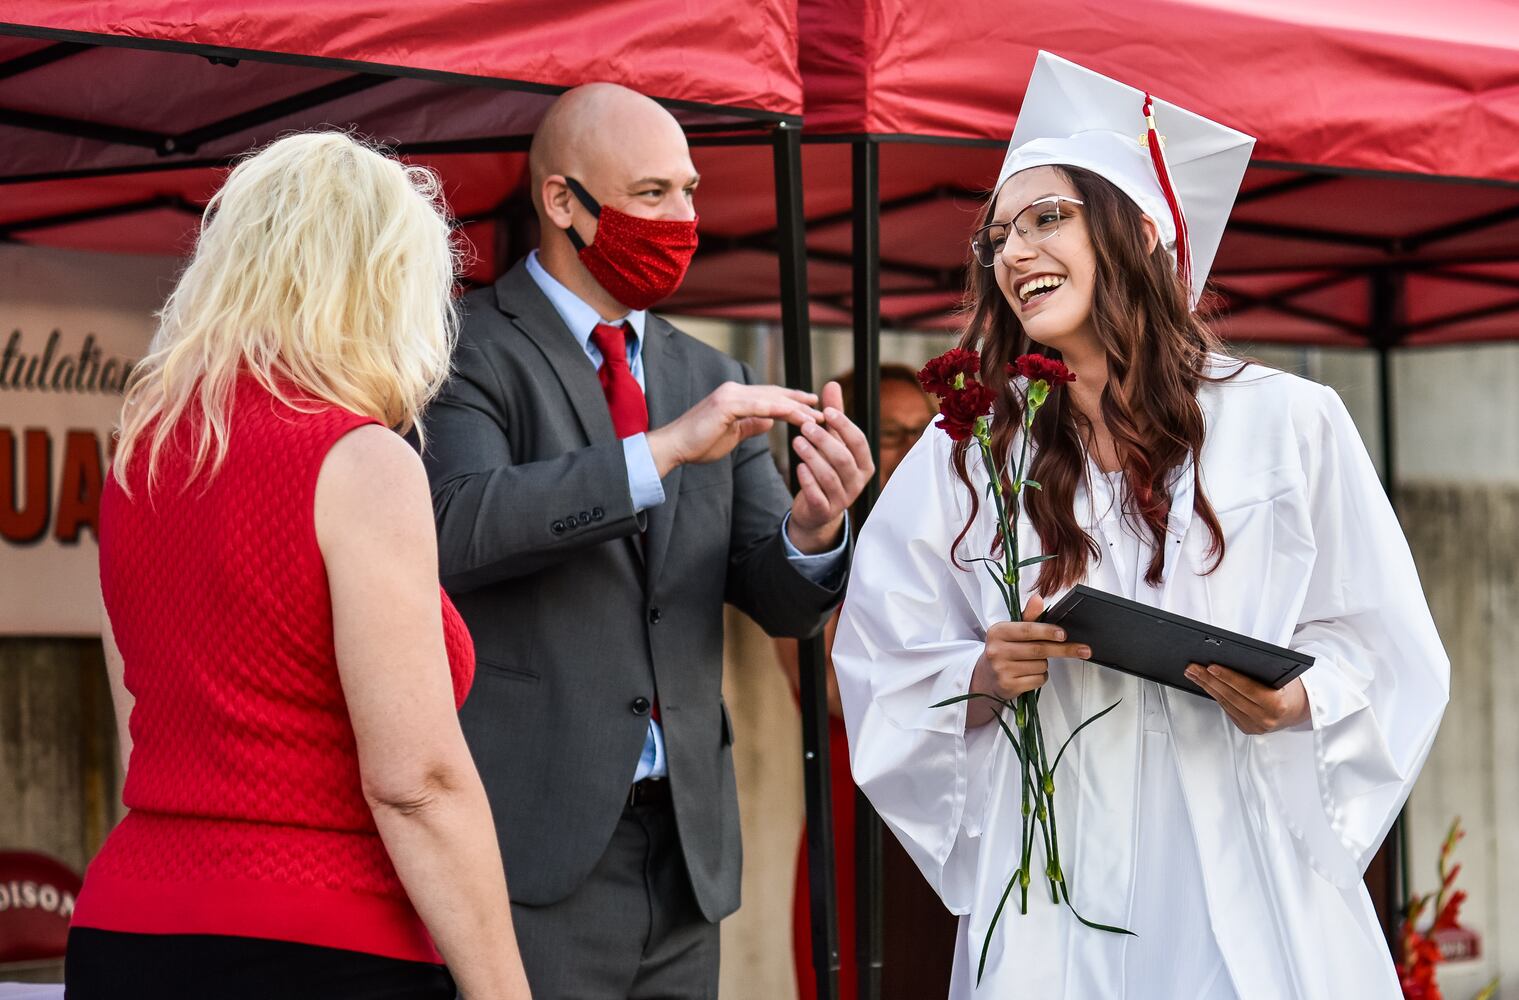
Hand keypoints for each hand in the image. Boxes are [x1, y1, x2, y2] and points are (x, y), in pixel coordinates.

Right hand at [647, 382, 821, 477]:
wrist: (674, 447)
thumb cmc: (699, 444)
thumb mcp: (732, 435)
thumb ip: (751, 425)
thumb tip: (769, 421)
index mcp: (735, 396)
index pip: (770, 396)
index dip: (792, 400)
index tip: (812, 406)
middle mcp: (734, 390)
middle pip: (774, 394)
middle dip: (800, 401)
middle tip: (823, 409)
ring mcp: (730, 395)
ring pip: (771, 399)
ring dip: (796, 407)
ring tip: (816, 416)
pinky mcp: (727, 404)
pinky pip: (760, 407)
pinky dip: (780, 410)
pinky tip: (797, 416)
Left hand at [786, 381, 874, 553]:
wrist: (817, 511)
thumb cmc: (827, 469)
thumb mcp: (833, 442)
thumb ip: (834, 416)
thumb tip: (832, 383)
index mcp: (864, 463)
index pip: (858, 441)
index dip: (843, 425)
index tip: (827, 411)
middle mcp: (857, 482)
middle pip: (843, 458)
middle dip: (824, 440)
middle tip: (805, 425)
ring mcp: (842, 498)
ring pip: (829, 476)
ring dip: (812, 456)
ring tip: (797, 441)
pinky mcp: (825, 511)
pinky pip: (817, 495)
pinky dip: (807, 480)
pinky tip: (798, 467)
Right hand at [965, 595, 1089, 726]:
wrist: (985, 677)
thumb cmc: (1003, 650)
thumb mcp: (1012, 631)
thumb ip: (1028, 617)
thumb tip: (1038, 598)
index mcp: (997, 631)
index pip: (1027, 629)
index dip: (1048, 631)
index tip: (1064, 634)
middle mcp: (996, 650)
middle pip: (1039, 649)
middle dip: (1063, 649)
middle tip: (1083, 650)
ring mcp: (1001, 669)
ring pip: (1041, 666)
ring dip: (1045, 664)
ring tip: (1032, 662)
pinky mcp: (1008, 685)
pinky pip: (1038, 680)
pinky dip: (1040, 676)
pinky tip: (1029, 673)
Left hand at [1184, 663, 1309, 733]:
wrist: (1300, 708)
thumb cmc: (1290, 687)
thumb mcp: (1282, 676)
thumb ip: (1261, 671)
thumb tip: (1230, 657)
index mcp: (1277, 705)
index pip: (1247, 689)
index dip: (1228, 677)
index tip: (1211, 667)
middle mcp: (1266, 719)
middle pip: (1232, 697)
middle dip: (1209, 681)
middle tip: (1193, 668)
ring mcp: (1256, 727)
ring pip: (1226, 704)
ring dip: (1207, 688)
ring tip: (1194, 674)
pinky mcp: (1248, 729)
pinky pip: (1228, 710)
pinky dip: (1216, 696)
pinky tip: (1206, 685)